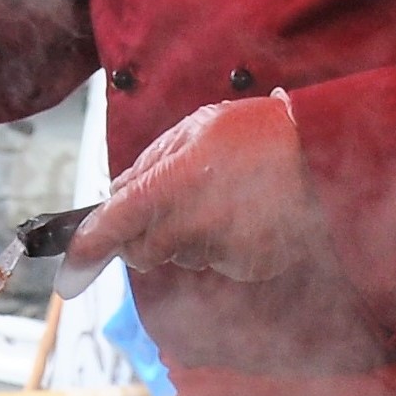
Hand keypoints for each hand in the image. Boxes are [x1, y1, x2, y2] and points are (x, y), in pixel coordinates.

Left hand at [69, 96, 336, 283]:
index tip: (71, 265)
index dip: (88, 248)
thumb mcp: (195, 129)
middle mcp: (195, 223)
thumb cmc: (256, 131)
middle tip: (171, 207)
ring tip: (226, 198)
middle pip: (145, 251)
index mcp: (172, 184)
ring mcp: (225, 249)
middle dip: (146, 236)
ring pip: (185, 256)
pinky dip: (227, 245)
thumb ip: (149, 164)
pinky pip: (222, 262)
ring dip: (191, 238)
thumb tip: (116, 195)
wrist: (323, 149)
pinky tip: (250, 215)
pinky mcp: (252, 265)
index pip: (115, 225)